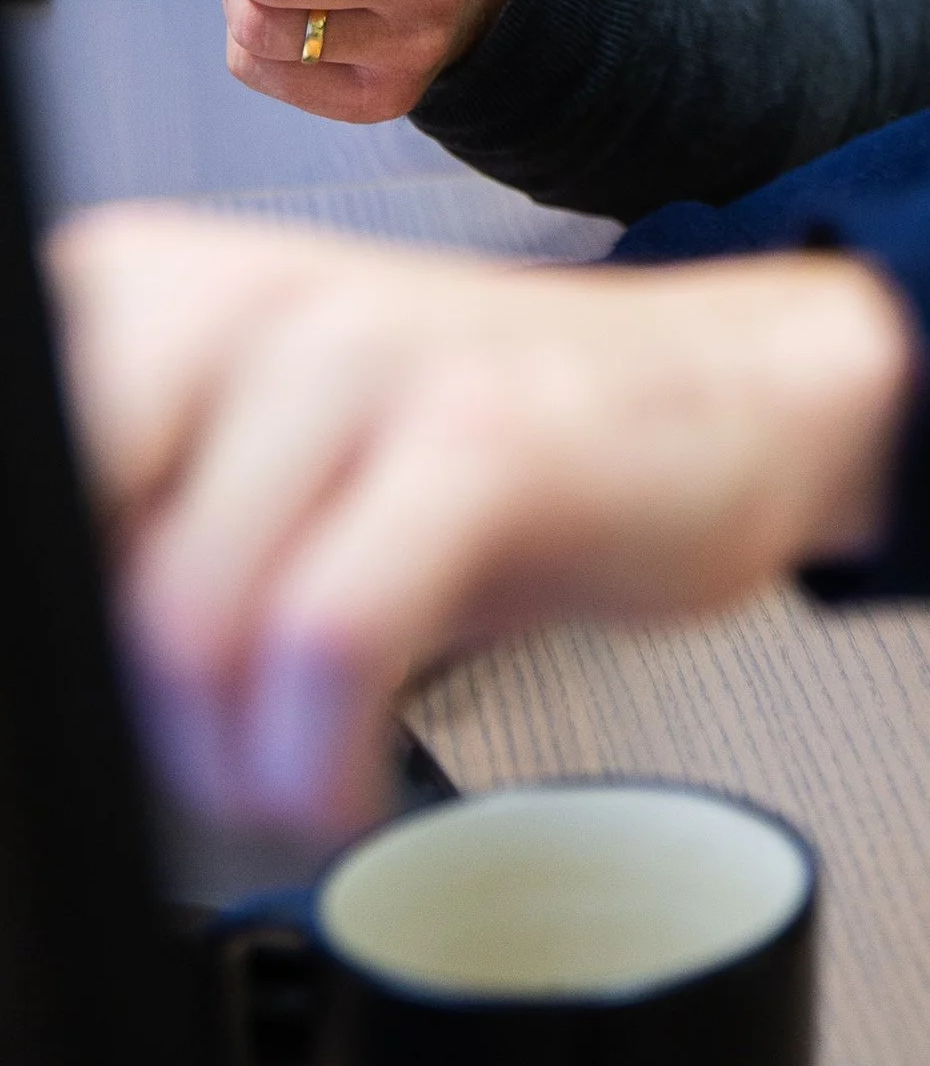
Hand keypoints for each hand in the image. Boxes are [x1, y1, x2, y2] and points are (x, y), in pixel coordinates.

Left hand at [51, 203, 919, 834]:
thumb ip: (125, 526)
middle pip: (72, 550)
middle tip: (186, 759)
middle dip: (121, 701)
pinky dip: (318, 756)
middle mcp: (244, 293)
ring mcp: (368, 352)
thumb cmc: (478, 444)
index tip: (100, 703)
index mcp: (149, 286)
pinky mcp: (484, 432)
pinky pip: (332, 637)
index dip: (50, 618)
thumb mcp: (257, 464)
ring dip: (226, 762)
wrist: (723, 394)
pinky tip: (344, 779)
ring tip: (275, 778)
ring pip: (192, 614)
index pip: (22, 466)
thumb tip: (35, 667)